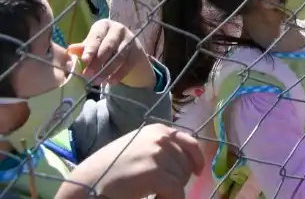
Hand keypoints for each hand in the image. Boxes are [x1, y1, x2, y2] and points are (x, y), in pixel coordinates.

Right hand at [53, 124, 203, 198]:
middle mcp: (161, 138)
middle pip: (186, 164)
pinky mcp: (156, 174)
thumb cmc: (109, 168)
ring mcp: (158, 154)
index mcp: (158, 130)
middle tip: (161, 189)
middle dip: (178, 179)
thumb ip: (160, 148)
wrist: (87, 182)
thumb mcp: (139, 148)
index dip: (196, 159)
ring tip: (153, 193)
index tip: (197, 171)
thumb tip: (188, 159)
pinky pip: (177, 192)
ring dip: (172, 191)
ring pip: (182, 180)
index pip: (190, 142)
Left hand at [70, 19, 152, 86]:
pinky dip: (119, 74)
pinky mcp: (137, 51)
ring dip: (107, 70)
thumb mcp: (91, 45)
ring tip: (98, 80)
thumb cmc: (101, 45)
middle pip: (109, 45)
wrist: (124, 48)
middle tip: (89, 74)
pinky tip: (110, 81)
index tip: (84, 60)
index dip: (91, 48)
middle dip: (98, 61)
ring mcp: (130, 40)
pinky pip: (128, 64)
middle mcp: (118, 29)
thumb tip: (71, 49)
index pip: (97, 36)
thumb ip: (83, 48)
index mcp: (104, 25)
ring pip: (119, 55)